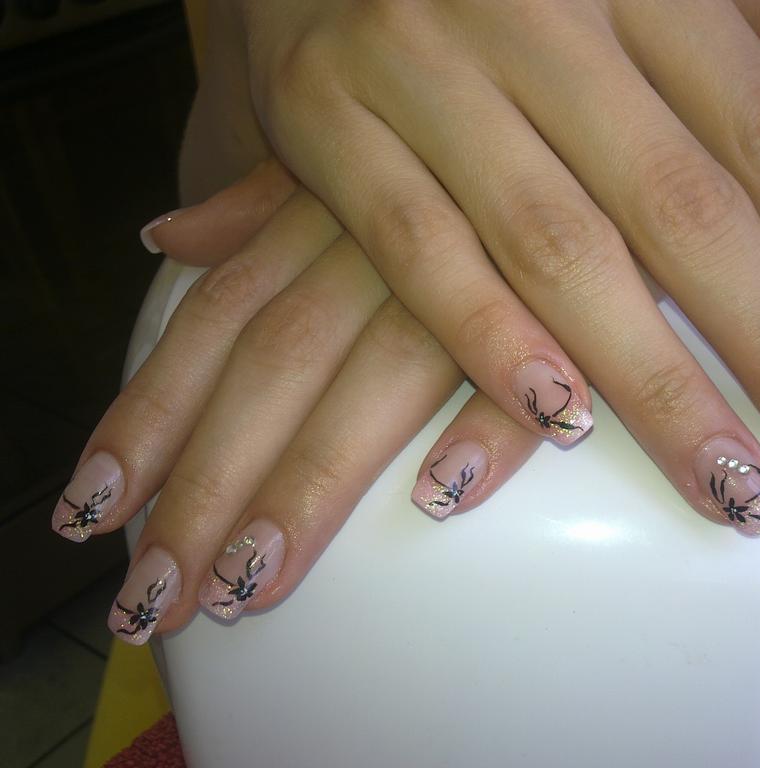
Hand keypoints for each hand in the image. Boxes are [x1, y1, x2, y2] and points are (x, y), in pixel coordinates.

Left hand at [55, 166, 543, 641]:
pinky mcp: (572, 298)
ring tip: (252, 582)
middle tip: (156, 597)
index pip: (219, 317)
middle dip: (208, 484)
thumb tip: (168, 236)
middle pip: (278, 363)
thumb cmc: (454, 145)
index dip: (152, 413)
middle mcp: (387, 237)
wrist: (580, 95)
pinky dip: (488, 424)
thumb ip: (259, 204)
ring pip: (379, 374)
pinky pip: (531, 362)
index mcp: (328, 205)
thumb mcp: (349, 155)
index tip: (96, 506)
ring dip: (314, 480)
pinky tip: (443, 495)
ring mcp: (481, 264)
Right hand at [198, 0, 759, 522]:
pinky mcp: (323, 122)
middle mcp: (537, 14)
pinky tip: (559, 424)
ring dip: (651, 380)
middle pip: (681, 207)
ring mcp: (422, 66)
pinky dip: (487, 339)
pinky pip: (416, 248)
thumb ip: (754, 13)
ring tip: (731, 483)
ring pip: (557, 246)